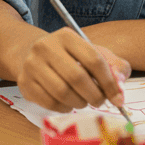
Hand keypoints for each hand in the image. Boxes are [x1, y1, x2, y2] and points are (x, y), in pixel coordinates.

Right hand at [16, 28, 130, 111]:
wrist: (30, 54)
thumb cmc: (68, 56)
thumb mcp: (91, 52)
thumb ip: (113, 67)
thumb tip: (120, 91)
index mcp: (66, 36)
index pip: (93, 59)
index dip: (109, 82)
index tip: (118, 98)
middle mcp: (46, 47)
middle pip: (77, 77)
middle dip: (95, 95)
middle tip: (100, 102)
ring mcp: (32, 65)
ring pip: (62, 92)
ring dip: (79, 103)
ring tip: (84, 102)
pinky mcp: (24, 84)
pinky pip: (50, 103)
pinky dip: (64, 108)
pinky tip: (68, 104)